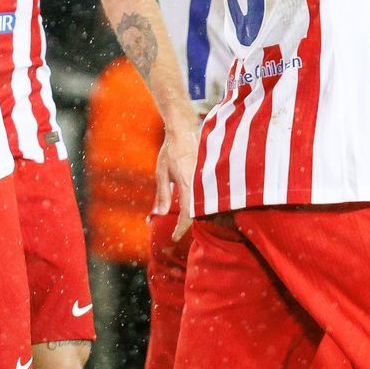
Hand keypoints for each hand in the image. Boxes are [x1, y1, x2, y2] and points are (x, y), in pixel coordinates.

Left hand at [153, 125, 197, 239]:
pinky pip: (205, 195)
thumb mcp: (162, 173)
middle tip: (177, 232)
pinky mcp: (208, 176)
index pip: (188, 214)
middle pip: (198, 213)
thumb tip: (162, 213)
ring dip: (194, 216)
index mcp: (188, 184)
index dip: (181, 229)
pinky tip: (192, 207)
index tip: (174, 237)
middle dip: (187, 225)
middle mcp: (200, 183)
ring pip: (203, 205)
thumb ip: (163, 193)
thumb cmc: (170, 151)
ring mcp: (206, 179)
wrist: (184, 131)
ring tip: (182, 223)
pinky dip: (199, 205)